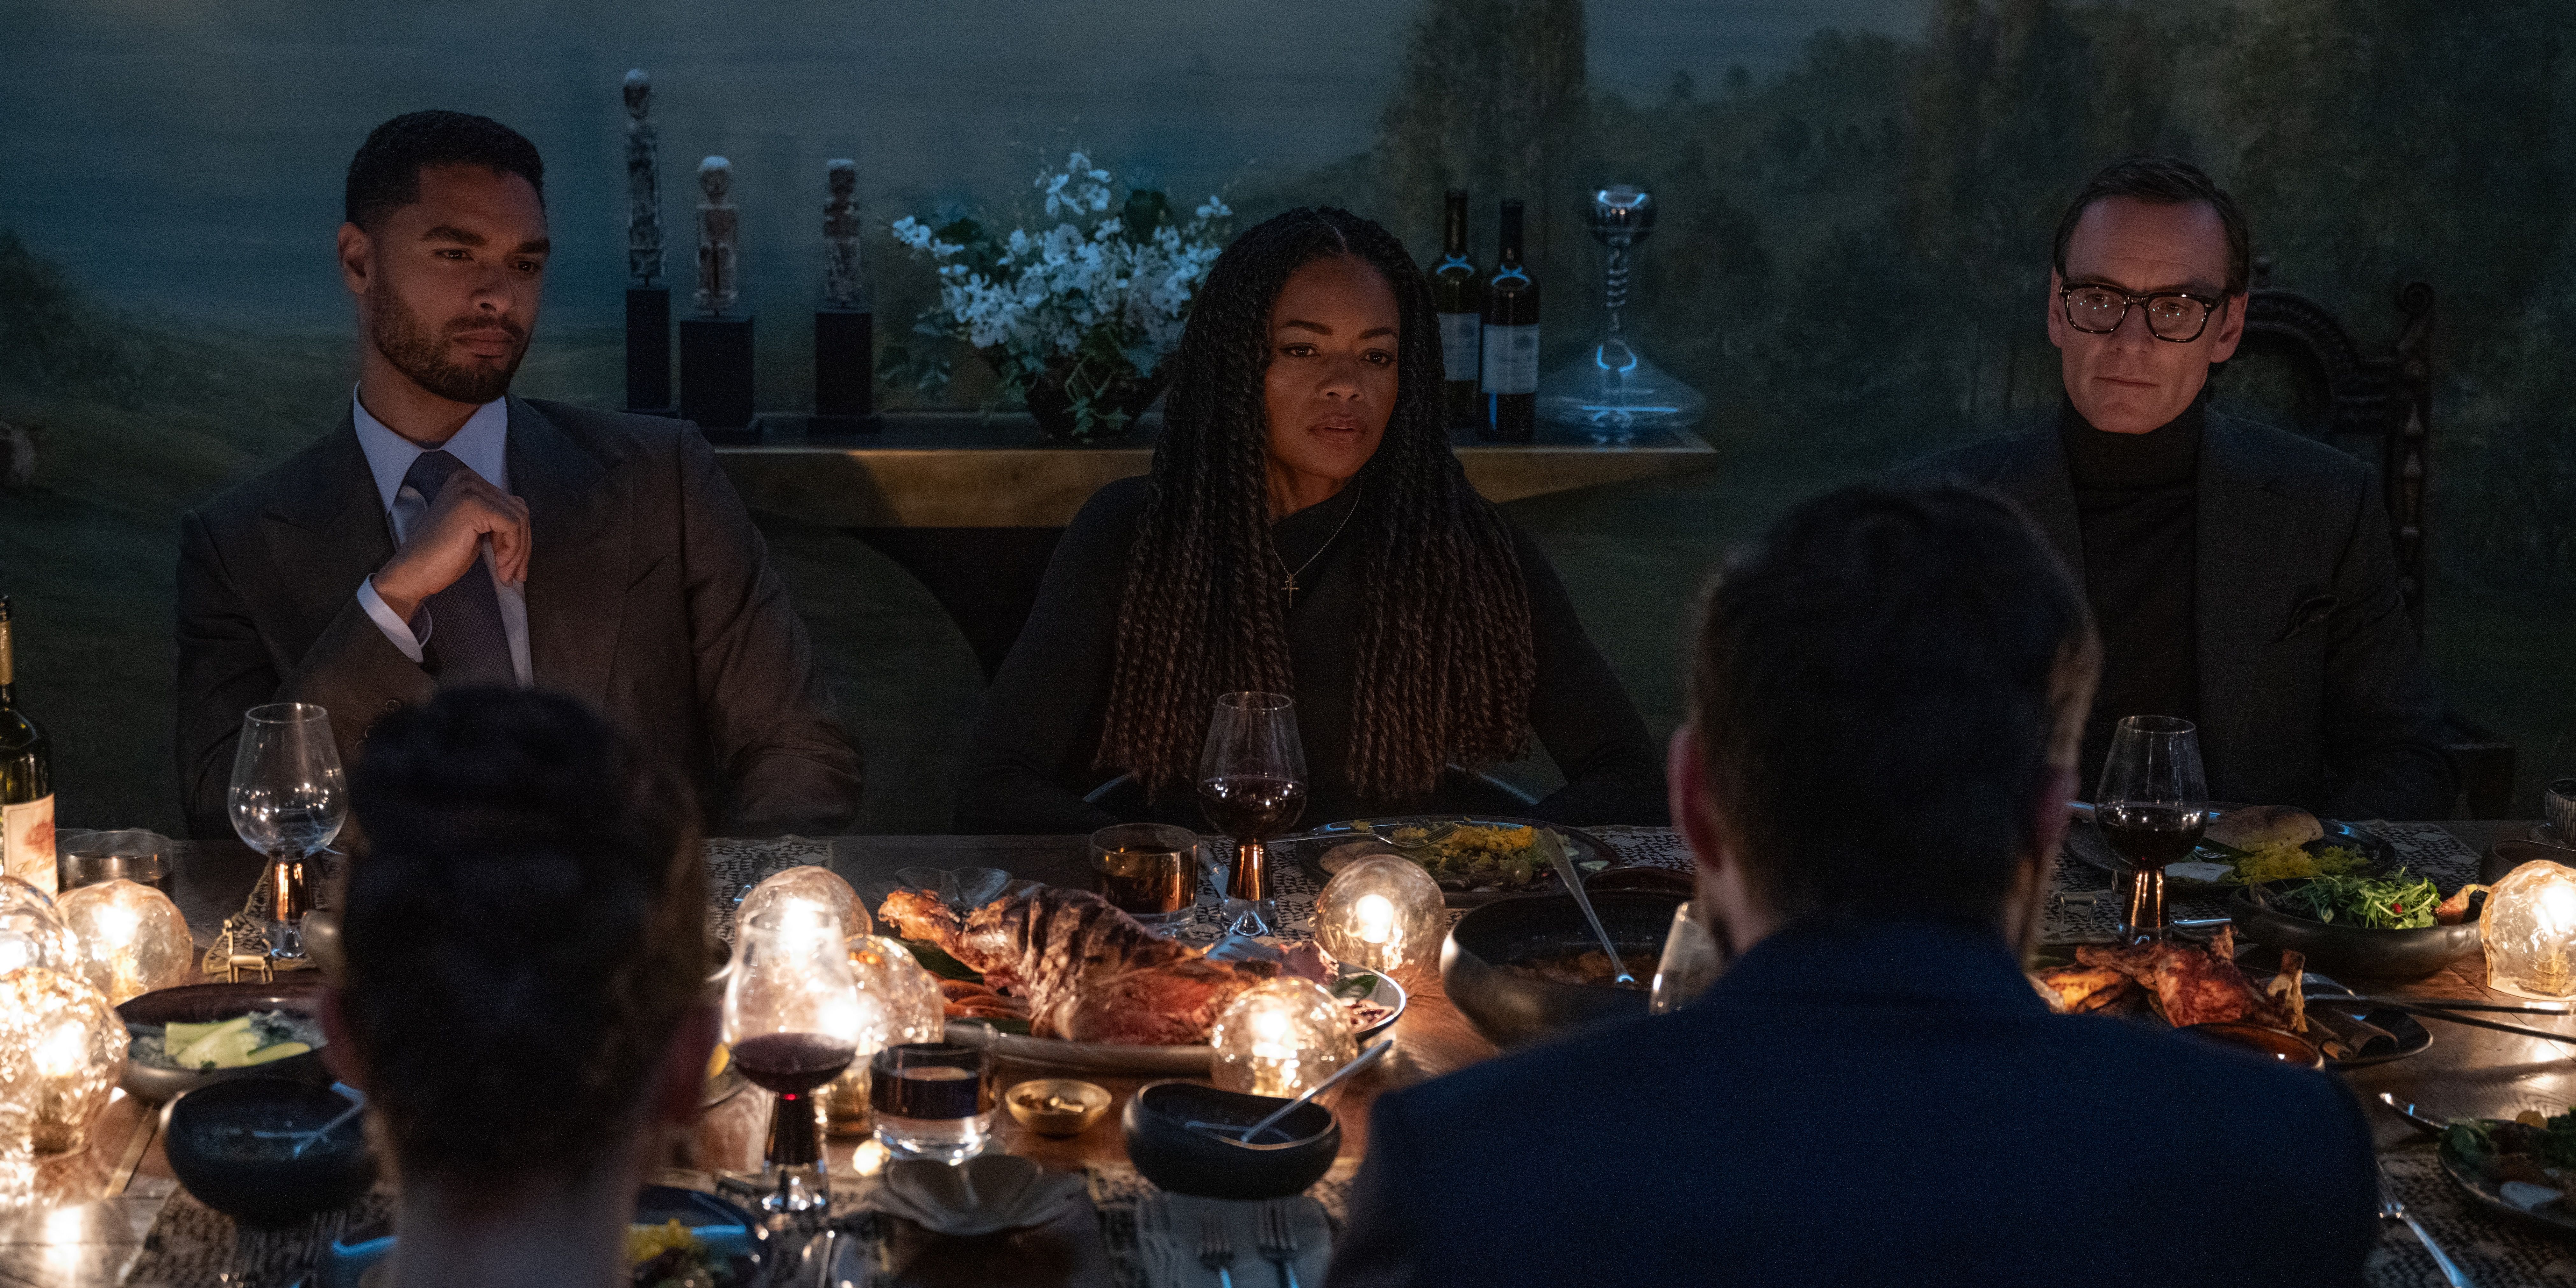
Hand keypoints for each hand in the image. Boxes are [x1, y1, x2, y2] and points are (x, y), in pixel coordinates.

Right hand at [371, 470, 529, 621]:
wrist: (414, 572)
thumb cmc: (442, 555)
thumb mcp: (476, 529)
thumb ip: (496, 518)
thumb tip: (525, 525)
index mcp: (467, 482)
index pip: (512, 504)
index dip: (519, 537)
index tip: (515, 563)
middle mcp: (468, 479)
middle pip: (519, 510)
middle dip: (522, 546)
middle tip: (515, 573)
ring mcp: (470, 489)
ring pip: (519, 519)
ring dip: (518, 551)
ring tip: (505, 572)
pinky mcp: (473, 505)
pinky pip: (512, 526)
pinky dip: (513, 550)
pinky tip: (500, 567)